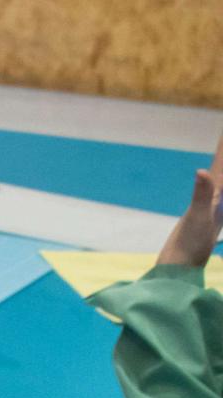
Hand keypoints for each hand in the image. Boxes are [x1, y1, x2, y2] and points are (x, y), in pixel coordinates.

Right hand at [157, 128, 222, 267]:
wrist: (179, 269)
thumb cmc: (191, 246)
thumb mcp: (198, 219)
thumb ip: (202, 194)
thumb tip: (201, 172)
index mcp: (221, 193)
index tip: (222, 127)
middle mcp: (220, 195)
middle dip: (222, 151)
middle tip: (220, 132)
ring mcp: (211, 203)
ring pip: (219, 173)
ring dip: (220, 159)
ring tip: (220, 146)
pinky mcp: (202, 211)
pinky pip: (209, 185)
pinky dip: (210, 175)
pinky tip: (207, 175)